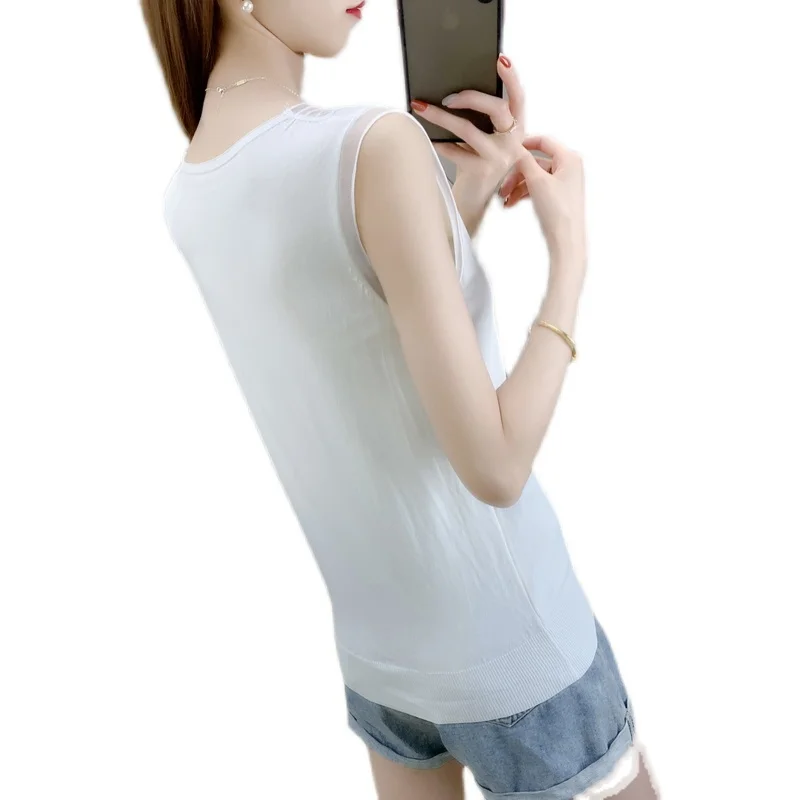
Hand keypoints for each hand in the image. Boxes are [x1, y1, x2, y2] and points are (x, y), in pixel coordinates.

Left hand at [410, 54, 525, 196]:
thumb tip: (451, 89)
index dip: (512, 78)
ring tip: (422, 108)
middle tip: (446, 96)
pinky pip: (455, 151)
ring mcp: (499, 158)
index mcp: (516, 127)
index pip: (518, 97)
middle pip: (497, 108)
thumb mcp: (485, 136)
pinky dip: (439, 143)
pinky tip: (428, 138)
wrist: (474, 197)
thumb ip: (481, 116)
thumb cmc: (477, 160)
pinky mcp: (482, 171)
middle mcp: (512, 142)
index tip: (500, 59)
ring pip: (468, 129)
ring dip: (441, 117)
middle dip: (470, 97)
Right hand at [502, 135, 586, 262]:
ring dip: (517, 186)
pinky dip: (523, 193)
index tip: (508, 150)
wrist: (566, 240)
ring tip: (505, 199)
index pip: (544, 141)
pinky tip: (511, 203)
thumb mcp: (537, 181)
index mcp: (569, 158)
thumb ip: (524, 161)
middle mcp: (569, 168)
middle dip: (516, 173)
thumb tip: (515, 148)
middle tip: (503, 184)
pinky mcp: (558, 196)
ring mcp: (563, 183)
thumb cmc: (559, 212)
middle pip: (536, 162)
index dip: (524, 144)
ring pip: (534, 177)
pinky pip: (537, 188)